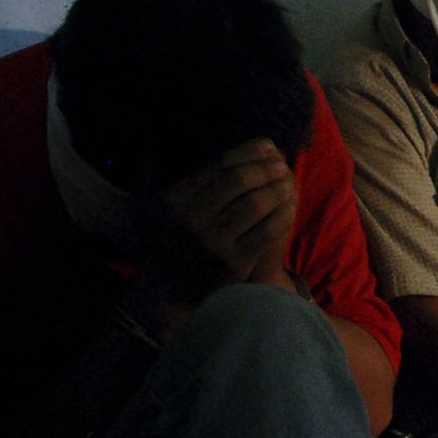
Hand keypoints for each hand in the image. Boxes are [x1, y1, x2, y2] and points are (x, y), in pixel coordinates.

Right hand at [123, 138, 297, 338]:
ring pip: (255, 204)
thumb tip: (147, 149)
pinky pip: (266, 231)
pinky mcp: (234, 262)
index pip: (217, 166)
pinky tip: (290, 206)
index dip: (246, 152)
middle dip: (264, 168)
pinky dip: (281, 215)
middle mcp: (192, 218)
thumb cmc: (162, 245)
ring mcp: (214, 241)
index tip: (267, 144)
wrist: (167, 294)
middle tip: (281, 163)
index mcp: (175, 199)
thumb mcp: (148, 211)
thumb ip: (149, 178)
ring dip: (277, 188)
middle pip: (239, 181)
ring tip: (289, 181)